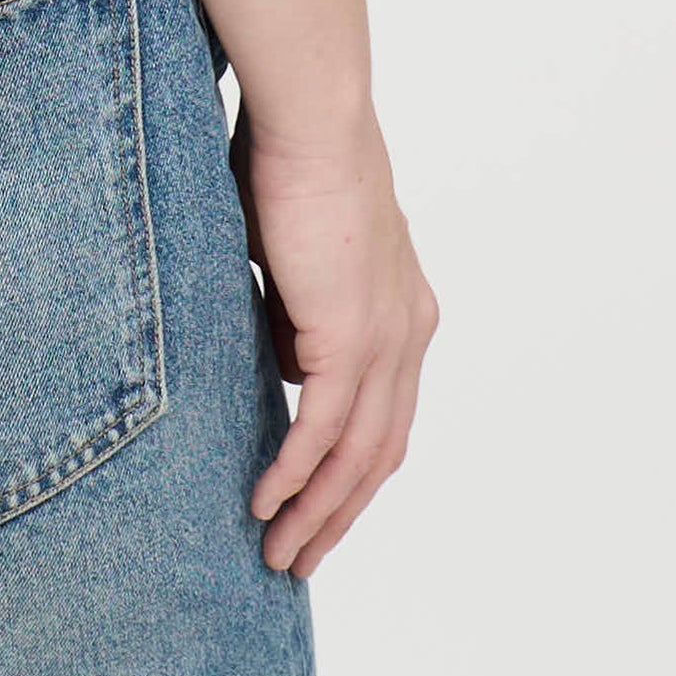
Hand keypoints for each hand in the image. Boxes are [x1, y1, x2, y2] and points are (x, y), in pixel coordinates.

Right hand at [226, 96, 438, 577]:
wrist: (311, 117)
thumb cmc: (291, 158)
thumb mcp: (297, 250)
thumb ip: (296, 306)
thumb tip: (277, 354)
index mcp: (404, 309)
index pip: (386, 414)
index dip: (354, 470)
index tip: (318, 506)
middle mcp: (408, 333)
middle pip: (380, 453)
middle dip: (340, 513)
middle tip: (301, 557)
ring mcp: (385, 340)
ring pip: (356, 457)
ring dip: (317, 512)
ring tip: (280, 553)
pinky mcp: (350, 339)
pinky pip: (324, 431)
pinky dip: (296, 474)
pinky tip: (268, 503)